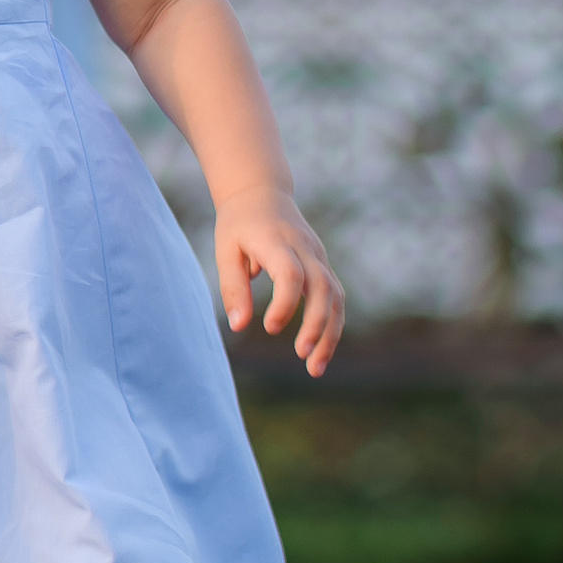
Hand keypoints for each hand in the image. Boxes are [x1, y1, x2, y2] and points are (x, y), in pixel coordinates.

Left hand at [213, 188, 343, 373]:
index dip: (285, 303)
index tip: (270, 328)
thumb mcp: (226, 250)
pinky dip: (331, 326)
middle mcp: (304, 248)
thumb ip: (233, 287)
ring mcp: (318, 256)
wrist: (261, 193)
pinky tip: (319, 351)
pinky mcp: (323, 266)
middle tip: (302, 356)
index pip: (291, 273)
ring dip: (330, 333)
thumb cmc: (238, 225)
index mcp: (276, 241)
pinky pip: (335, 298)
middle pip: (323, 287)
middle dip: (317, 325)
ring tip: (314, 369)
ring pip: (336, 296)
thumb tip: (239, 326)